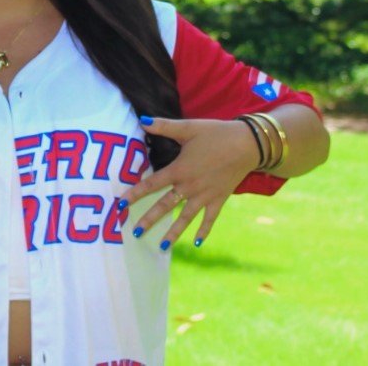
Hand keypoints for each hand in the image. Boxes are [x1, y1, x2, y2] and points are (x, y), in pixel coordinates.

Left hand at [119, 116, 259, 250]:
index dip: (135, 194)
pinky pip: (210, 218)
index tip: (120, 206)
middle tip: (135, 233)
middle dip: (149, 220)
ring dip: (173, 233)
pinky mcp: (219, 198)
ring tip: (161, 247)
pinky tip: (197, 243)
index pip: (152, 184)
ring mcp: (205, 195)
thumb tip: (142, 120)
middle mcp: (190, 186)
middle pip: (165, 206)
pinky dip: (204, 230)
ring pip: (185, 218)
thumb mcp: (189, 128)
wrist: (247, 144)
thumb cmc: (216, 133)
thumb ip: (164, 126)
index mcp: (180, 170)